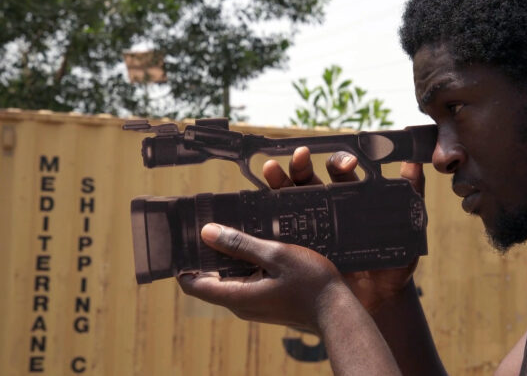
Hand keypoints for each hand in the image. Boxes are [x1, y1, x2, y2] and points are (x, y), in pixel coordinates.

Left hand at [177, 223, 346, 332]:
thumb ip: (241, 244)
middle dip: (206, 252)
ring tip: (233, 226)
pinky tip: (256, 242)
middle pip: (208, 278)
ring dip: (228, 254)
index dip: (183, 260)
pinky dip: (244, 261)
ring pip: (228, 276)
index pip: (191, 283)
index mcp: (237, 295)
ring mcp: (253, 303)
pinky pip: (244, 279)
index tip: (184, 237)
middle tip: (209, 222)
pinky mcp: (265, 300)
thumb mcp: (276, 255)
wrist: (338, 309)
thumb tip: (207, 233)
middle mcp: (240, 303)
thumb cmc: (311, 282)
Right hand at [263, 147, 425, 313]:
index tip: (348, 164)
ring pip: (288, 198)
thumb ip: (412, 196)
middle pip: (308, 178)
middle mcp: (326, 206)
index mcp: (350, 196)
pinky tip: (257, 208)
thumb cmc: (395, 259)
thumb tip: (418, 164)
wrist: (381, 298)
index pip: (340, 171)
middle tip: (300, 157)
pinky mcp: (297, 247)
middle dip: (301, 165)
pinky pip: (278, 230)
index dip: (340, 162)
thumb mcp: (408, 227)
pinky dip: (265, 216)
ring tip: (271, 171)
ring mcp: (310, 226)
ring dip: (278, 181)